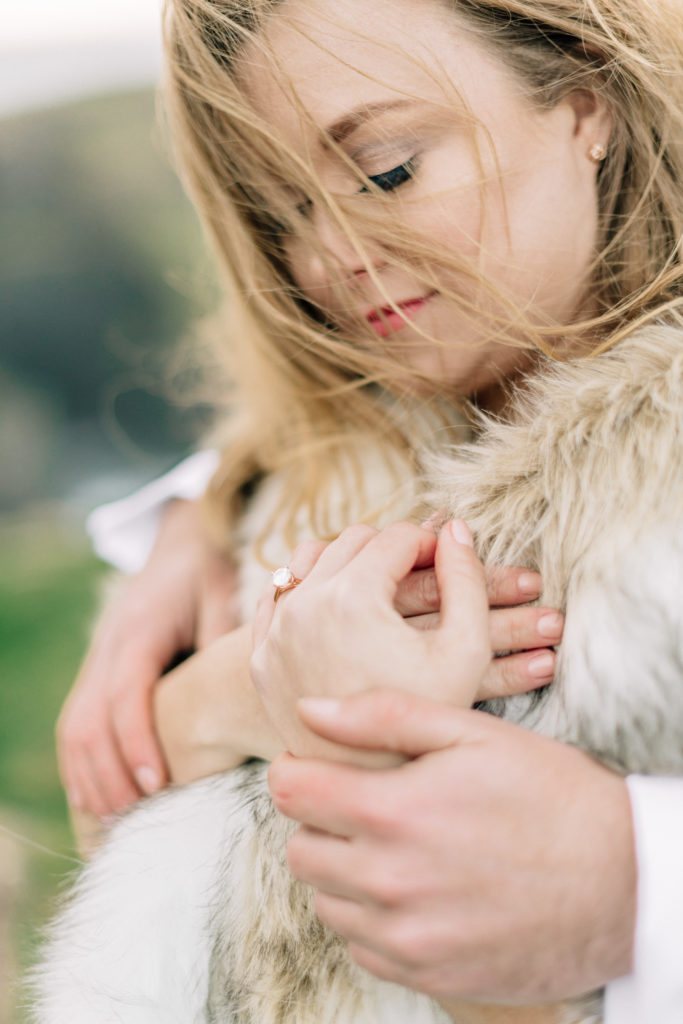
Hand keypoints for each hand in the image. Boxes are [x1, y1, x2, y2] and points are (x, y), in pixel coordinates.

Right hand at [57, 499, 238, 817]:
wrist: (179, 544)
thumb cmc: (209, 571)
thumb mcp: (225, 593)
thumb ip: (222, 639)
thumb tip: (232, 694)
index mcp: (140, 631)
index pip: (126, 694)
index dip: (136, 742)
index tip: (156, 784)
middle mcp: (108, 648)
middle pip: (88, 721)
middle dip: (107, 775)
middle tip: (134, 820)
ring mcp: (96, 661)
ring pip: (74, 728)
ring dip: (88, 778)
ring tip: (112, 824)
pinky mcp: (97, 673)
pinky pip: (75, 724)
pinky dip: (80, 765)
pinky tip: (96, 801)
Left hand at [251, 519, 562, 758]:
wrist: (370, 786)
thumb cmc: (426, 722)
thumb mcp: (466, 651)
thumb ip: (466, 581)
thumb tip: (455, 529)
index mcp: (353, 597)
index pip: (398, 536)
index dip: (431, 544)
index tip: (448, 565)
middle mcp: (303, 605)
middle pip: (354, 540)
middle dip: (392, 551)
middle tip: (421, 577)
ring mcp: (275, 631)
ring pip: (312, 559)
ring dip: (350, 564)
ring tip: (384, 592)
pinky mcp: (261, 655)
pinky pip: (281, 596)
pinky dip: (312, 591)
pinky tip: (343, 611)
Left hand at [268, 689, 636, 1005]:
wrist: (623, 881)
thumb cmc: (549, 793)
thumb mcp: (472, 733)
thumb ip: (382, 715)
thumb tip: (309, 707)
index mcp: (393, 813)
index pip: (289, 793)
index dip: (298, 771)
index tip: (322, 767)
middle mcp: (389, 883)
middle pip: (300, 850)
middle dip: (319, 822)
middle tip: (366, 805)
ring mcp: (407, 939)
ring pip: (326, 902)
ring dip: (344, 873)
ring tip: (396, 847)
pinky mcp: (428, 975)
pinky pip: (362, 946)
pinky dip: (373, 918)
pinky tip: (416, 890)